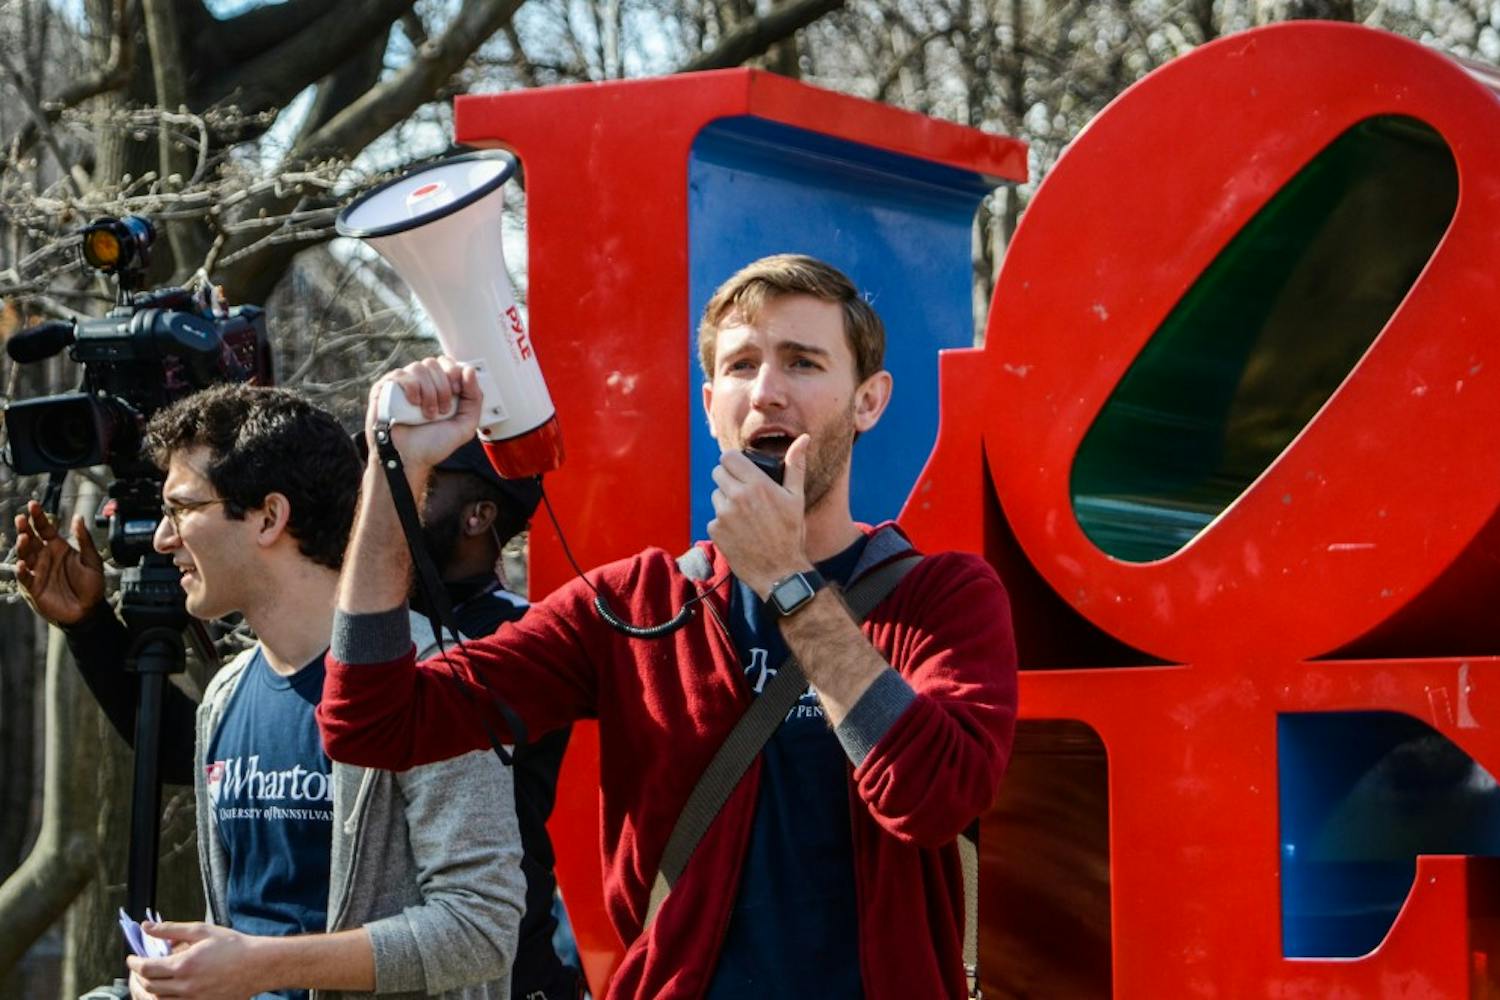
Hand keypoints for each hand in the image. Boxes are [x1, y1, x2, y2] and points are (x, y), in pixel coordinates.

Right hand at [12, 500, 104, 624]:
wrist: (90, 610)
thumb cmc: (91, 585)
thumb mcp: (92, 559)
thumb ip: (84, 539)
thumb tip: (79, 517)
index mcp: (58, 547)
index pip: (45, 528)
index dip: (38, 517)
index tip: (33, 504)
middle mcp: (45, 557)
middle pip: (31, 539)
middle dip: (25, 528)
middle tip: (21, 518)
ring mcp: (37, 571)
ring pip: (25, 555)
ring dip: (22, 546)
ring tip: (24, 538)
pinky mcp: (33, 587)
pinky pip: (24, 577)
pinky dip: (21, 571)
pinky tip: (22, 564)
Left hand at [126, 922, 263, 999]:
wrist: (257, 965)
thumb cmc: (233, 946)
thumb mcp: (202, 931)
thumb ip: (171, 929)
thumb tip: (146, 927)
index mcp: (184, 965)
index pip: (146, 968)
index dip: (134, 963)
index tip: (132, 957)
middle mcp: (185, 986)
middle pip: (148, 986)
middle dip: (137, 977)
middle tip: (138, 968)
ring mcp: (192, 999)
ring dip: (148, 990)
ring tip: (149, 979)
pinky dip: (163, 998)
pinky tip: (165, 989)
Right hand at [365, 356, 482, 474]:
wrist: (409, 460)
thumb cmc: (432, 444)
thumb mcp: (464, 425)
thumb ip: (474, 399)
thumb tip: (469, 370)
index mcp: (438, 386)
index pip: (448, 362)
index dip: (455, 372)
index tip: (457, 393)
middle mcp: (420, 382)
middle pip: (435, 362)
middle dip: (444, 386)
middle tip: (443, 410)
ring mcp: (402, 384)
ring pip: (419, 367)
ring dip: (429, 392)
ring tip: (428, 414)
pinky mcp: (385, 388)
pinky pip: (400, 374)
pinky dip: (412, 389)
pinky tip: (414, 406)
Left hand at [708, 435, 812, 596]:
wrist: (779, 572)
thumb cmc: (790, 534)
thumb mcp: (796, 498)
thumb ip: (795, 465)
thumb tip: (803, 439)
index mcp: (756, 485)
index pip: (728, 458)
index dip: (733, 461)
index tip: (739, 469)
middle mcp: (737, 497)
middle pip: (718, 473)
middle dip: (728, 478)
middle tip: (743, 492)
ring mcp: (723, 515)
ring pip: (716, 495)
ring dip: (726, 501)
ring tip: (745, 515)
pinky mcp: (715, 531)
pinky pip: (714, 518)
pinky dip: (723, 523)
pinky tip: (740, 532)